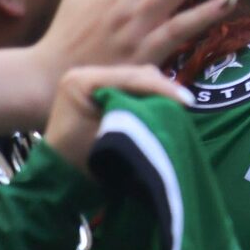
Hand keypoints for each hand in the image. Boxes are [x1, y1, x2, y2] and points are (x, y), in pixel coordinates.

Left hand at [41, 65, 192, 171]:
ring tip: (180, 105)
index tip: (188, 102)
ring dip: (159, 91)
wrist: (61, 176)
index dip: (162, 88)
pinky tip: (165, 105)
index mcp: (81, 81)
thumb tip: (175, 107)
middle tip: (187, 104)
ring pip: (137, 78)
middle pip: (136, 74)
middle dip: (163, 88)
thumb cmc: (81, 161)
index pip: (130, 77)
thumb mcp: (112, 136)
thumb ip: (139, 115)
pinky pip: (133, 87)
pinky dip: (150, 96)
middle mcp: (85, 74)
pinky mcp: (100, 90)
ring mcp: (92, 81)